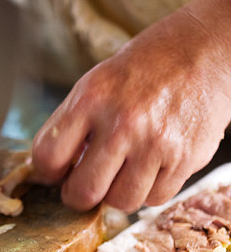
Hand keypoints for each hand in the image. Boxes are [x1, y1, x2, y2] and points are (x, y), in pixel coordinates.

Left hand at [31, 0, 230, 212]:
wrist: (205, 49)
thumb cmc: (145, 66)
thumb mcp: (96, 83)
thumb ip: (73, 124)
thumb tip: (56, 169)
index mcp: (91, 100)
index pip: (48, 156)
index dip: (46, 172)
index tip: (54, 173)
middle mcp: (123, 124)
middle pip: (83, 191)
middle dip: (77, 195)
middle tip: (82, 186)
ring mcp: (157, 144)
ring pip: (121, 202)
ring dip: (115, 194)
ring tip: (119, 174)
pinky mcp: (187, 158)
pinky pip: (156, 198)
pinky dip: (148, 191)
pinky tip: (148, 169)